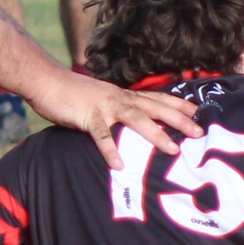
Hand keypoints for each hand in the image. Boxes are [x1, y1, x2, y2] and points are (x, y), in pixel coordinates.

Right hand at [26, 70, 201, 168]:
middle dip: (178, 120)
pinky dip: (109, 150)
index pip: (156, 98)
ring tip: (172, 149)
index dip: (178, 104)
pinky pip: (100, 135)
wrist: (45, 80)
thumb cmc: (74, 93)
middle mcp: (119, 98)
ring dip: (155, 134)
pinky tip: (118, 165)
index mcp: (124, 95)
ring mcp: (104, 106)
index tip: (198, 112)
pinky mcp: (86, 116)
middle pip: (155, 107)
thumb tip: (134, 123)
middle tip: (198, 133)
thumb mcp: (103, 99)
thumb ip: (119, 109)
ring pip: (135, 118)